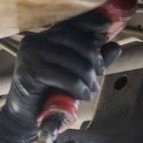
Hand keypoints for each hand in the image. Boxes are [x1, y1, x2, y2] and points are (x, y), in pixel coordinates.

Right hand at [0, 11, 123, 142]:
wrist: (26, 117)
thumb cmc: (49, 93)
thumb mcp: (75, 74)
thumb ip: (93, 61)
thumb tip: (116, 47)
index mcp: (43, 37)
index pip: (70, 25)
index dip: (90, 24)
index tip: (106, 29)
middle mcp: (34, 41)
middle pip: (73, 39)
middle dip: (93, 57)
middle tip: (100, 74)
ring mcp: (30, 55)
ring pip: (71, 59)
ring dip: (88, 76)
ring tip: (91, 89)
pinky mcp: (30, 72)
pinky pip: (65, 77)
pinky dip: (78, 88)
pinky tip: (83, 96)